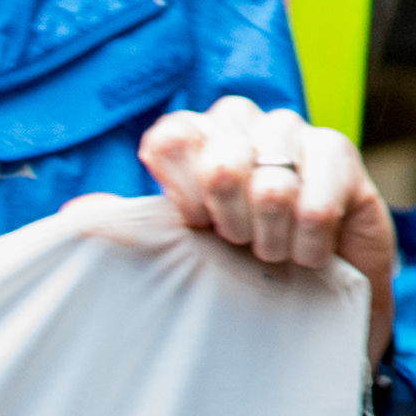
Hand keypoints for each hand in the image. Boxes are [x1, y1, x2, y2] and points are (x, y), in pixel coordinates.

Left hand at [132, 98, 399, 360]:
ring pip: (270, 185)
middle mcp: (243, 122)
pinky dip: (308, 243)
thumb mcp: (182, 248)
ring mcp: (294, 132)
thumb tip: (76, 214)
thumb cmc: (240, 262)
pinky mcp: (340, 152)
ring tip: (276, 251)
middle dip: (230, 222)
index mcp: (198, 136)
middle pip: (221, 161)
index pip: (174, 137)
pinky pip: (315, 205)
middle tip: (240, 243)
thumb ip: (135, 227)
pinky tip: (310, 251)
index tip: (196, 224)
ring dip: (271, 237)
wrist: (314, 293)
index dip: (184, 191)